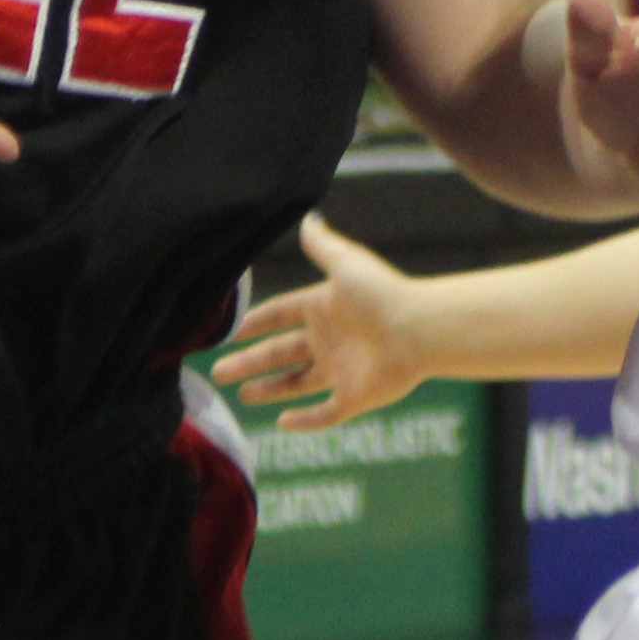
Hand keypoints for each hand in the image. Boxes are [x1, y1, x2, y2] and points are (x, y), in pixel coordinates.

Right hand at [211, 213, 429, 430]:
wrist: (420, 329)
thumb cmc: (382, 293)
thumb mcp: (345, 263)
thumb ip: (323, 245)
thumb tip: (308, 217)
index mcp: (324, 308)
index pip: (281, 315)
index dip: (256, 323)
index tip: (231, 332)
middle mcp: (329, 340)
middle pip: (281, 353)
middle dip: (249, 362)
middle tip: (219, 372)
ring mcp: (341, 371)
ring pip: (297, 383)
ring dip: (269, 389)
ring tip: (242, 395)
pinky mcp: (355, 397)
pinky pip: (325, 413)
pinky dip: (304, 420)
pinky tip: (281, 422)